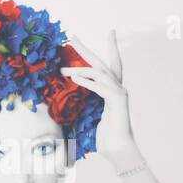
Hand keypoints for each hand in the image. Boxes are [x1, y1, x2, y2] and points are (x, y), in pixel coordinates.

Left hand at [61, 30, 142, 169]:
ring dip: (80, 69)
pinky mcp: (117, 101)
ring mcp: (119, 93)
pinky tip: (74, 78)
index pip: (110, 66)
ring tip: (62, 69)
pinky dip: (87, 81)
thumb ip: (90, 105)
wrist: (118, 150)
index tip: (109, 32)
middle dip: (87, 50)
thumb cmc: (106, 138)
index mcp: (112, 91)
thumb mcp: (93, 118)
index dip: (109, 49)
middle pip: (103, 63)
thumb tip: (75, 101)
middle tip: (73, 37)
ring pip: (100, 73)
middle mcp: (118, 88)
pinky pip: (100, 87)